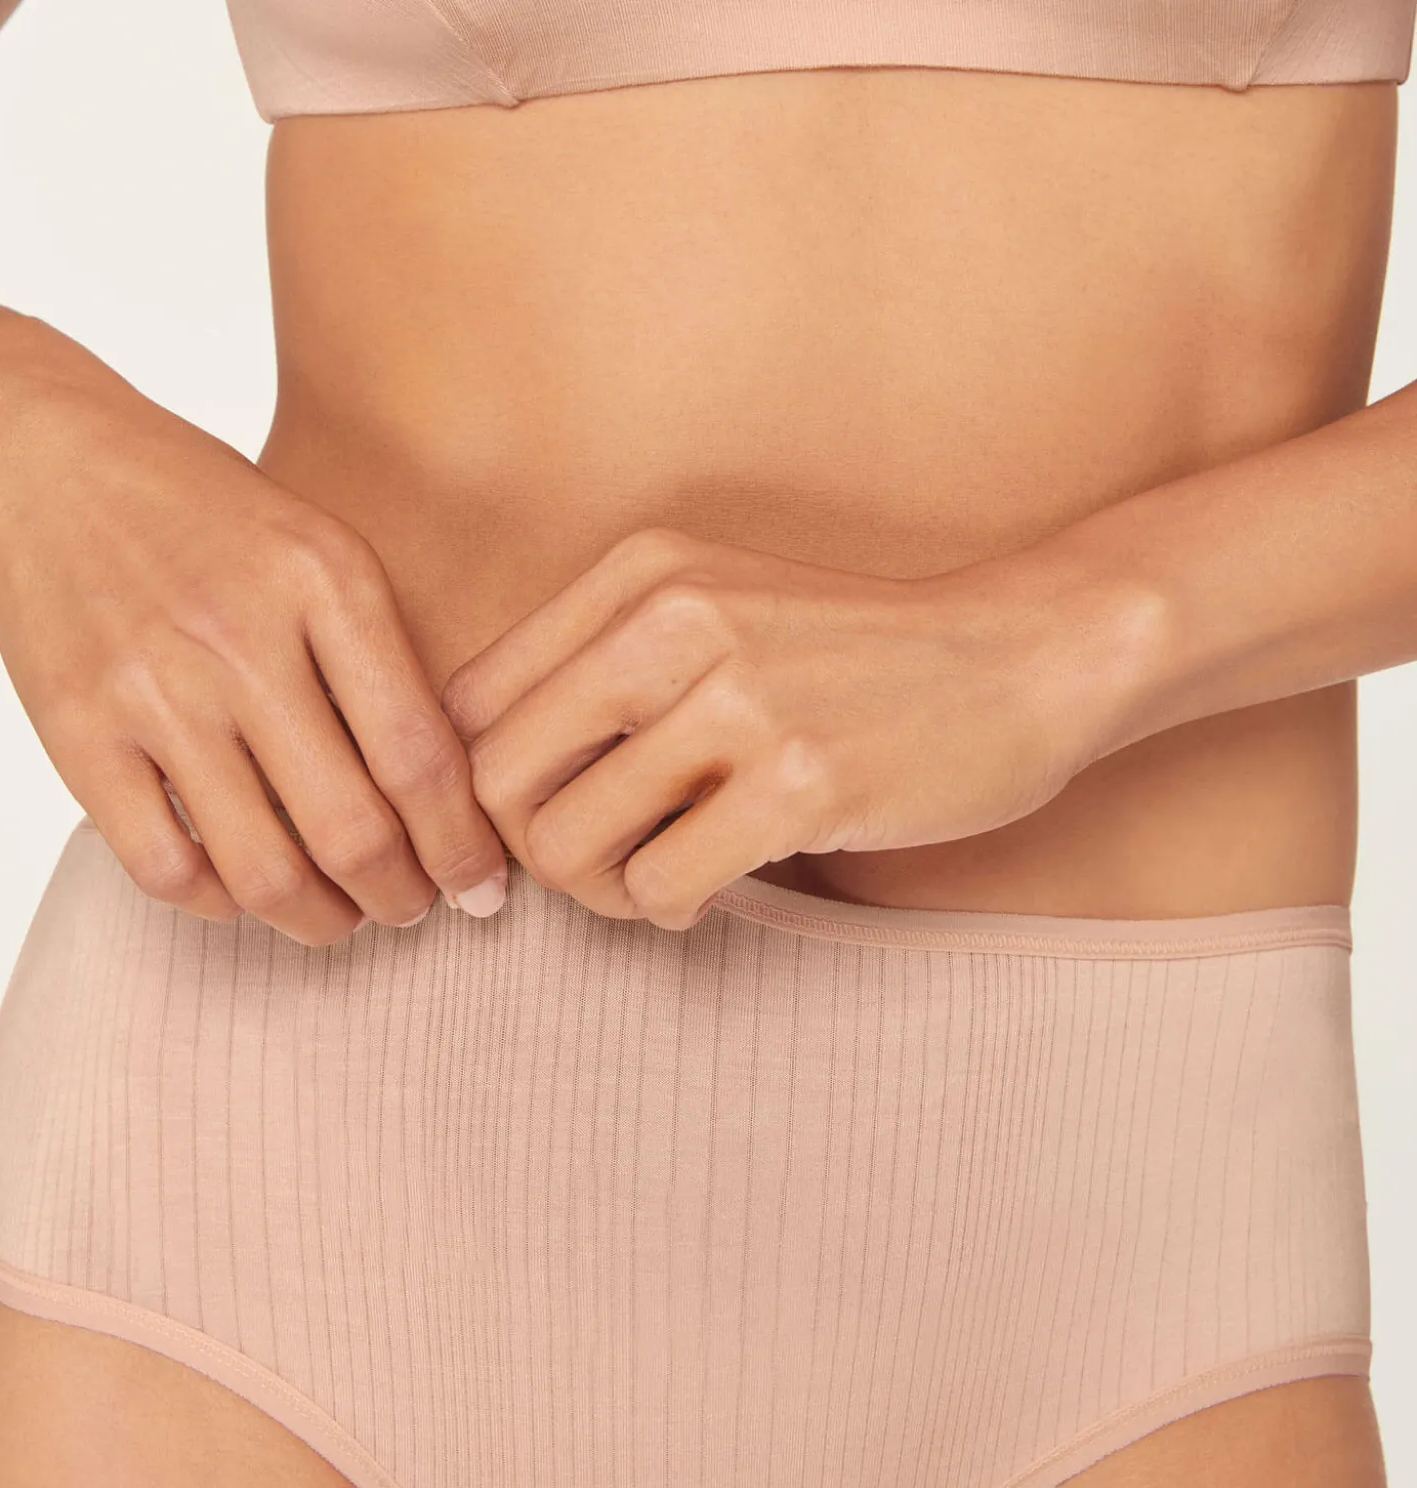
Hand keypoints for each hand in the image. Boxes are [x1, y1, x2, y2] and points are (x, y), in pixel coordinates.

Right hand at [0, 315, 506, 944]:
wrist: (55, 462)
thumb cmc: (215, 518)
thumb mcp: (326, 552)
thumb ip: (389, 662)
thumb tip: (454, 799)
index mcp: (325, 582)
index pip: (420, 755)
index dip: (462, 846)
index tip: (481, 884)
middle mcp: (240, 639)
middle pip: (353, 829)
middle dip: (402, 897)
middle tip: (415, 907)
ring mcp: (152, 691)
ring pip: (263, 870)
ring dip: (322, 920)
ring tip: (342, 917)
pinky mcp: (78, 734)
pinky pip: (165, 867)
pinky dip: (220, 905)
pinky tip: (246, 893)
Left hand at [442, 527, 1118, 929]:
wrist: (1023, 655)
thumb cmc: (857, 653)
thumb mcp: (719, 609)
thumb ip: (606, 669)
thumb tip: (496, 791)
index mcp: (640, 574)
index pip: (470, 702)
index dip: (481, 788)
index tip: (536, 825)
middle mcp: (675, 621)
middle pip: (497, 779)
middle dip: (528, 849)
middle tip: (595, 866)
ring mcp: (741, 699)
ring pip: (568, 843)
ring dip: (599, 891)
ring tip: (655, 878)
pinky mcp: (802, 781)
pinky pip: (660, 885)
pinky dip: (667, 908)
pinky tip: (707, 888)